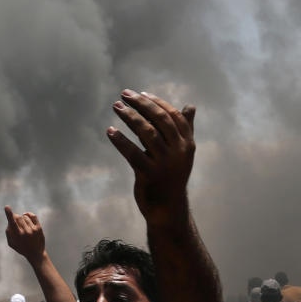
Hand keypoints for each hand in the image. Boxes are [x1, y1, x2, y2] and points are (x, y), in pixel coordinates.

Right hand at [4, 206, 44, 262]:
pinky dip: (28, 214)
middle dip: (15, 217)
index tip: (6, 207)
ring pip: (25, 217)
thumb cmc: (21, 248)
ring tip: (22, 224)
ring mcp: (33, 229)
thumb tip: (10, 222)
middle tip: (14, 219)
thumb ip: (8, 233)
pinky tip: (26, 215)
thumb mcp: (11, 243)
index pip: (12, 223)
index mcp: (18, 236)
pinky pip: (33, 216)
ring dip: (22, 218)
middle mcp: (26, 232)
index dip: (9, 214)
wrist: (35, 254)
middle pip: (18, 217)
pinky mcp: (39, 228)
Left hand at [107, 90, 195, 226]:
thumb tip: (191, 106)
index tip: (140, 93)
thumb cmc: (171, 176)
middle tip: (124, 94)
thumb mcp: (181, 152)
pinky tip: (110, 131)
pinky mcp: (149, 174)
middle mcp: (178, 151)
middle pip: (159, 120)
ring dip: (129, 117)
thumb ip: (185, 129)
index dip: (156, 102)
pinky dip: (120, 141)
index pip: (172, 115)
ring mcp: (164, 163)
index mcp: (186, 143)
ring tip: (116, 107)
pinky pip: (132, 154)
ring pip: (146, 133)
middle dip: (141, 104)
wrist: (168, 208)